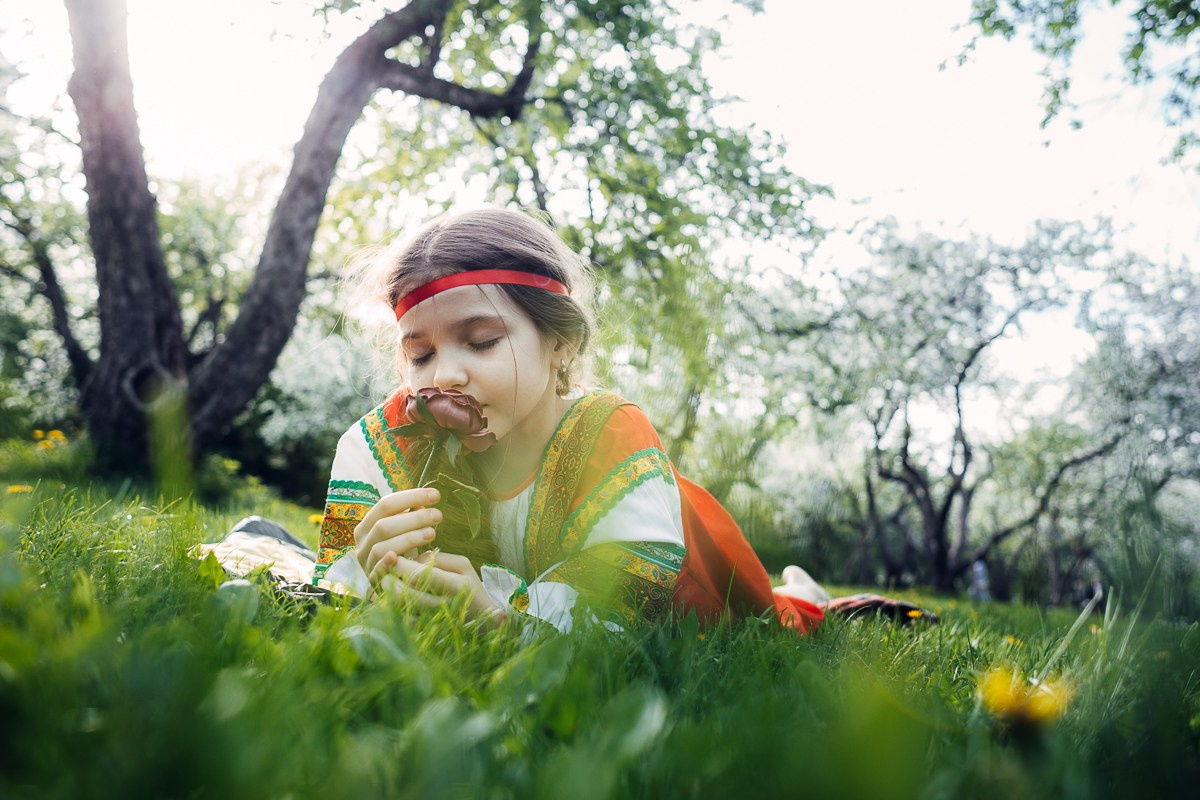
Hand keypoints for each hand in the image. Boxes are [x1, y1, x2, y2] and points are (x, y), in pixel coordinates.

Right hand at [354, 487, 442, 580]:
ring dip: (408, 539)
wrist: (390, 582)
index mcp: (368, 525)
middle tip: (438, 515)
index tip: (436, 495)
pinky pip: (377, 571)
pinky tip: (404, 558)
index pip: (385, 504)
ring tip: (433, 533)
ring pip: (381, 548)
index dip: (410, 497)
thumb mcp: (403, 532)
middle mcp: (363, 542)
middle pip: (383, 526)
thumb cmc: (400, 551)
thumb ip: (410, 516)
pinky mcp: (372, 581)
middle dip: (413, 519)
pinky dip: (387, 563)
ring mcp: (365, 562)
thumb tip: (425, 500)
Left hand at [375, 550, 505, 623]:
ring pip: (398, 609)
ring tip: (387, 583)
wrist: (482, 620)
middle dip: (388, 579)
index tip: (393, 556)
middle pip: (403, 593)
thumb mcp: (462, 565)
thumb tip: (411, 560)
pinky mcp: (423, 633)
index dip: (400, 564)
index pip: (418, 574)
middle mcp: (442, 607)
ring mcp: (432, 622)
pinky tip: (392, 599)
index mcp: (454, 586)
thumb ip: (437, 558)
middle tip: (385, 571)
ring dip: (386, 595)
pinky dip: (390, 609)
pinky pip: (398, 621)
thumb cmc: (469, 586)